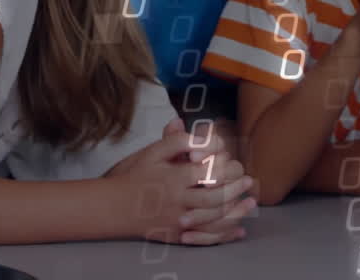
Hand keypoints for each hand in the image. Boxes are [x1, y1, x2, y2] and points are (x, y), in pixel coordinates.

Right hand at [109, 119, 256, 244]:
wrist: (110, 208)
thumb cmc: (132, 176)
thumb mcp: (151, 153)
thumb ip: (174, 140)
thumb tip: (188, 122)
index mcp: (174, 177)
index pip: (208, 170)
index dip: (222, 163)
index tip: (229, 159)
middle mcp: (178, 200)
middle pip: (215, 195)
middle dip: (235, 188)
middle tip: (248, 180)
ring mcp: (177, 220)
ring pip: (213, 217)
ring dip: (235, 210)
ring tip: (249, 202)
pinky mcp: (176, 235)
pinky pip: (204, 237)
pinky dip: (223, 234)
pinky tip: (238, 230)